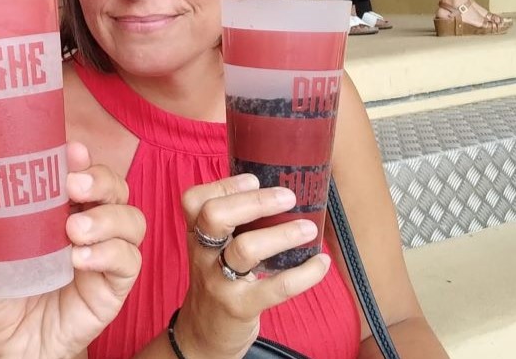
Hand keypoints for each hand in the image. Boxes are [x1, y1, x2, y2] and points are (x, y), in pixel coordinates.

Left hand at [0, 141, 144, 358]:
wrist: (1, 346)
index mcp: (56, 207)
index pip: (80, 170)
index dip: (80, 157)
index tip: (69, 150)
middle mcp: (86, 224)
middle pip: (114, 187)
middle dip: (100, 179)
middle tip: (73, 185)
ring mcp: (102, 255)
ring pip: (131, 220)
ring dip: (107, 217)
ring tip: (74, 229)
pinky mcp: (111, 288)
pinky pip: (129, 262)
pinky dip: (110, 254)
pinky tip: (80, 260)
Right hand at [172, 175, 330, 357]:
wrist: (204, 336)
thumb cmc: (217, 283)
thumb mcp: (211, 251)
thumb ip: (232, 225)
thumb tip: (275, 192)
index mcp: (197, 236)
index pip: (195, 200)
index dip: (224, 185)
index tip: (254, 179)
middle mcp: (203, 255)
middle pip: (215, 216)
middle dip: (255, 202)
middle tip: (288, 197)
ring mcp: (218, 281)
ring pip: (245, 249)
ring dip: (282, 234)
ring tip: (308, 229)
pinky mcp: (239, 306)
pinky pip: (275, 287)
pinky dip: (305, 274)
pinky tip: (321, 264)